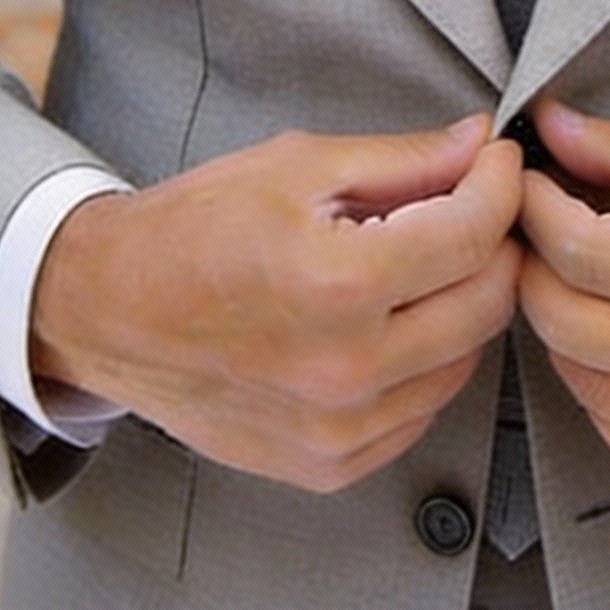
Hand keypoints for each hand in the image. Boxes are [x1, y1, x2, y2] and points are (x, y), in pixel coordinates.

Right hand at [31, 116, 522, 492]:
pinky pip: (422, 409)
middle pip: (487, 302)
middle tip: (468, 206)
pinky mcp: (330, 465)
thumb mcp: (298, 166)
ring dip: (461, 304)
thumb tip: (480, 144)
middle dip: (493, 243)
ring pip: (465, 360)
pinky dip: (424, 362)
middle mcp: (345, 369)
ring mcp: (339, 430)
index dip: (501, 186)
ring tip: (419, 263)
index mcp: (337, 284)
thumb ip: (404, 160)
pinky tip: (386, 322)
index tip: (497, 163)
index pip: (474, 234)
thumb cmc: (195, 228)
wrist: (108, 310)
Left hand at [517, 103, 609, 495]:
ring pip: (589, 390)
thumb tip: (553, 128)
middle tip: (535, 230)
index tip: (528, 182)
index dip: (534, 208)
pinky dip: (607, 395)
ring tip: (576, 284)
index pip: (578, 250)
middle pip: (567, 324)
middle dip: (533, 267)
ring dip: (563, 332)